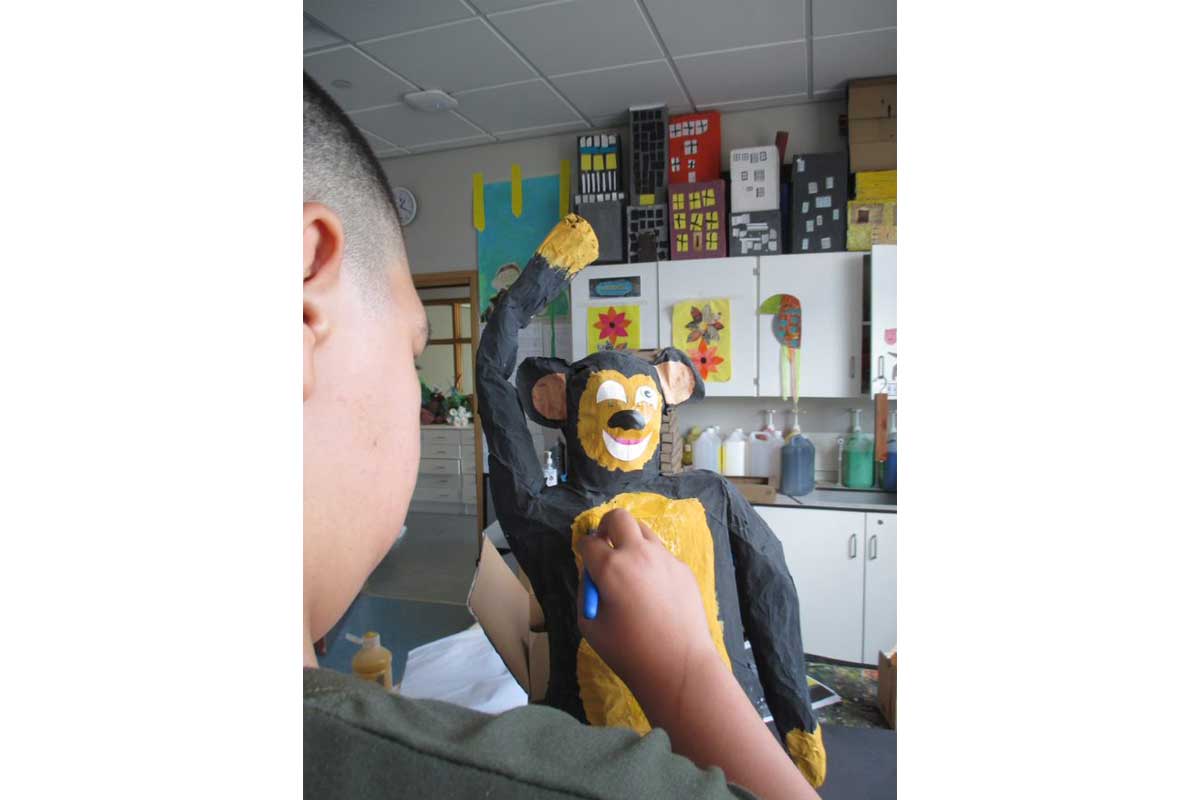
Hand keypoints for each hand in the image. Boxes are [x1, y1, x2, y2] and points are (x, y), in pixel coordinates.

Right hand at [575, 508, 719, 714]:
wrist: (679, 667)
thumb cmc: (629, 652)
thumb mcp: (590, 625)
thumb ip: (587, 592)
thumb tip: (592, 575)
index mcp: (611, 568)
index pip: (589, 542)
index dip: (583, 549)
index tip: (585, 558)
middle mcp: (639, 554)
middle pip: (618, 517)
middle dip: (606, 527)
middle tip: (604, 545)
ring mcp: (665, 559)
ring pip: (644, 531)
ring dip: (631, 541)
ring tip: (629, 568)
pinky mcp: (683, 569)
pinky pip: (661, 554)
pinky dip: (651, 561)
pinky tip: (652, 590)